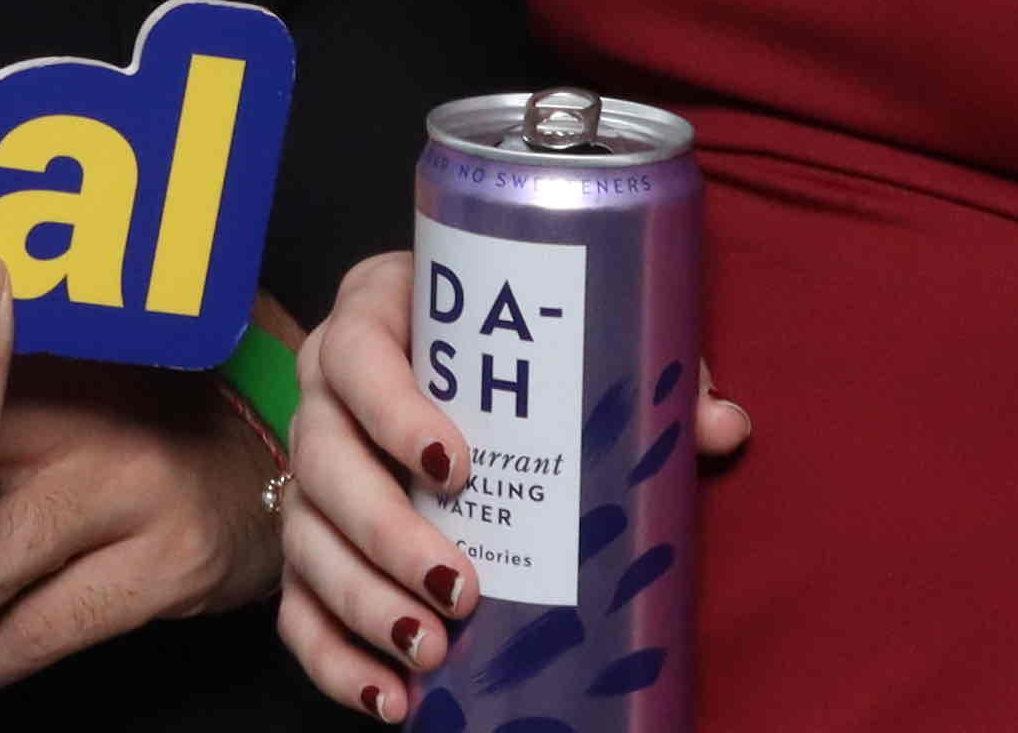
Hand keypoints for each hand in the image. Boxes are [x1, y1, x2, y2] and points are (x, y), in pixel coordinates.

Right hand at [274, 253, 752, 723]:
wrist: (462, 371)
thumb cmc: (514, 355)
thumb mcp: (567, 342)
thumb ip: (641, 377)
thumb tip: (719, 427)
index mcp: (375, 322)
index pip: (357, 356)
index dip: (393, 410)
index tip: (456, 463)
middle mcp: (325, 399)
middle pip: (325, 460)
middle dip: (387, 531)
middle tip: (460, 585)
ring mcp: (310, 478)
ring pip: (307, 541)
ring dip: (365, 603)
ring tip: (432, 649)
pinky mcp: (309, 548)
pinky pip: (299, 609)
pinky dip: (336, 659)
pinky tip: (392, 697)